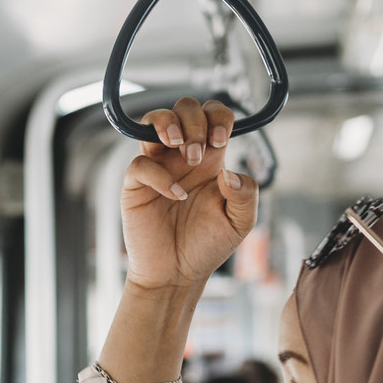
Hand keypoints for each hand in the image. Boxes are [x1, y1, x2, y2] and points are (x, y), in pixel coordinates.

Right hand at [121, 98, 258, 293]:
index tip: (221, 141)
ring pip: (153, 122)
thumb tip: (227, 172)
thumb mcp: (240, 222)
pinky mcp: (136, 186)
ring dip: (169, 125)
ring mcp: (157, 167)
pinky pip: (140, 164)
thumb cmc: (206, 246)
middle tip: (200, 155)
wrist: (177, 274)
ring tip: (182, 148)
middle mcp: (182, 156)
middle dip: (194, 122)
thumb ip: (246, 194)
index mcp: (211, 157)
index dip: (218, 117)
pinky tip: (175, 195)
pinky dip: (159, 175)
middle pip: (184, 108)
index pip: (213, 115)